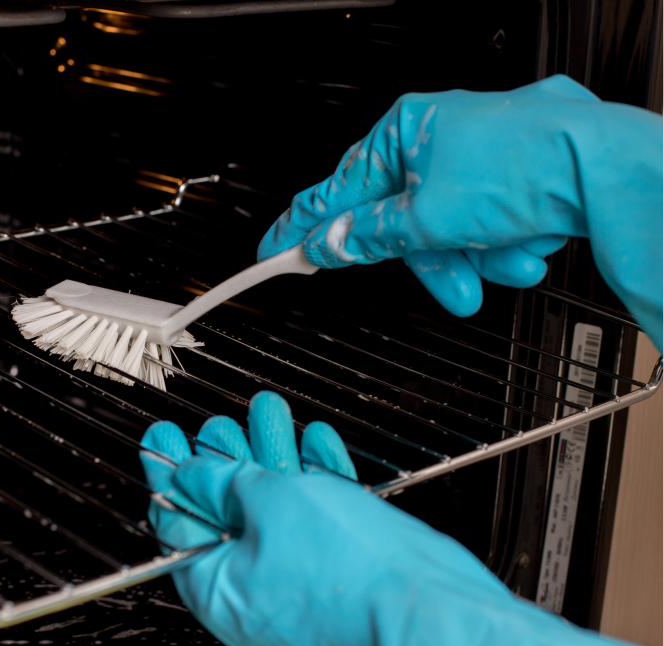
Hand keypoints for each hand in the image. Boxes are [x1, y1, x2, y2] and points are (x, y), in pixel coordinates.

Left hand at [141, 391, 662, 645]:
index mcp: (216, 587)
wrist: (435, 623)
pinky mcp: (344, 579)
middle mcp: (254, 595)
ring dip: (273, 457)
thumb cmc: (353, 580)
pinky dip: (314, 482)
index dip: (169, 470)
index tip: (164, 440)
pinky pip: (318, 524)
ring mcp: (301, 589)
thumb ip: (223, 482)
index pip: (176, 520)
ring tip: (271, 415)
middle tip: (221, 424)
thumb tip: (192, 472)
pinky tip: (315, 448)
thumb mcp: (269, 503)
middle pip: (226, 512)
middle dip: (225, 457)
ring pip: (277, 512)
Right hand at [257, 75, 662, 348]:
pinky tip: (522, 247)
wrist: (609, 168)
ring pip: (448, 229)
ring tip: (500, 265)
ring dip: (474, 258)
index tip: (272, 252)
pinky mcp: (512, 173)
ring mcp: (478, 153)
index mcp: (404, 129)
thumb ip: (368, 236)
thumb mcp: (426, 216)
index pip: (334, 188)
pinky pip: (483, 225)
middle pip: (401, 218)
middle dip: (431, 260)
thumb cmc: (524, 166)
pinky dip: (501, 246)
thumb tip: (329, 244)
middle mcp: (438, 135)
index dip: (300, 226)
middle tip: (442, 280)